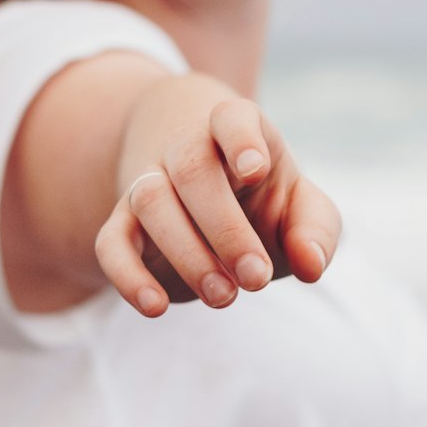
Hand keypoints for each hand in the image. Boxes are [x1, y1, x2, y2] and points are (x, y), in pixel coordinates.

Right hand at [94, 98, 341, 316]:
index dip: (241, 140)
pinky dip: (127, 275)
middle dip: (226, 228)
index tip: (256, 169)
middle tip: (257, 279)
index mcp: (235, 130)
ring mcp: (149, 182)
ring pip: (151, 201)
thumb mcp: (300, 204)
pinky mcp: (124, 224)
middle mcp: (186, 147)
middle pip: (192, 169)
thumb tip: (312, 265)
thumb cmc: (262, 197)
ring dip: (187, 254)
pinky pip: (111, 242)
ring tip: (224, 296)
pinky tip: (156, 307)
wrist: (199, 188)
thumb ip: (315, 230)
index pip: (232, 118)